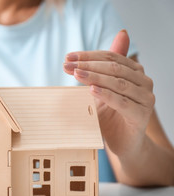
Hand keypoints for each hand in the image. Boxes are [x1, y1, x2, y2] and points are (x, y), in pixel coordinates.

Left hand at [63, 30, 154, 157]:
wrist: (123, 142)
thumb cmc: (111, 115)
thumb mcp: (102, 89)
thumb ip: (102, 69)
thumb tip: (113, 36)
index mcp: (135, 71)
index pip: (111, 57)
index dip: (88, 56)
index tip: (68, 57)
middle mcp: (144, 81)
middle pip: (114, 68)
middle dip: (88, 65)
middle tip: (68, 66)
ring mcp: (145, 98)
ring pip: (118, 83)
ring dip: (94, 77)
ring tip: (76, 74)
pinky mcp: (142, 114)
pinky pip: (122, 102)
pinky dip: (106, 95)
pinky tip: (92, 90)